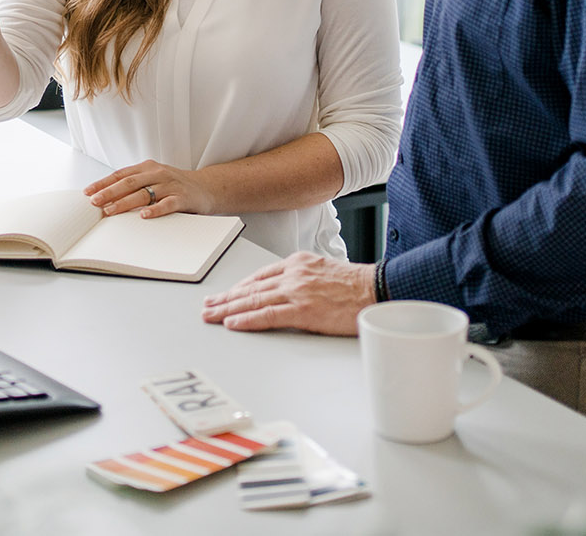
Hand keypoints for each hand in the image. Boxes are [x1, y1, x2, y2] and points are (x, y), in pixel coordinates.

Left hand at [84, 160, 220, 219]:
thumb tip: (106, 198)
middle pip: (129, 182)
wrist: (207, 187)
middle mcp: (158, 174)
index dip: (103, 183)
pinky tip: (143, 215)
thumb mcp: (154, 179)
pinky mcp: (183, 198)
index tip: (88, 192)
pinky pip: (167, 204)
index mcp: (148, 168)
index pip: (121, 174)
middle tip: (95, 202)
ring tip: (110, 211)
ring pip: (144, 193)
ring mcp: (170, 185)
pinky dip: (155, 210)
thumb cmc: (176, 185)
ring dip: (125, 203)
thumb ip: (135, 186)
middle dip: (109, 192)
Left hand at [200, 253, 374, 335]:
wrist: (377, 290)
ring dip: (228, 309)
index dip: (240, 287)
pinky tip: (232, 323)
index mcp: (299, 263)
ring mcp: (297, 291)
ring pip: (254, 301)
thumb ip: (305, 279)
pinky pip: (267, 315)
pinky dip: (247, 319)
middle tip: (208, 305)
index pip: (261, 276)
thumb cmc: (358, 286)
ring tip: (212, 315)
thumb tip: (293, 293)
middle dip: (227, 298)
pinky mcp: (303, 310)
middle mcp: (294, 274)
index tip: (228, 294)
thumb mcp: (327, 271)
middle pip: (252, 288)